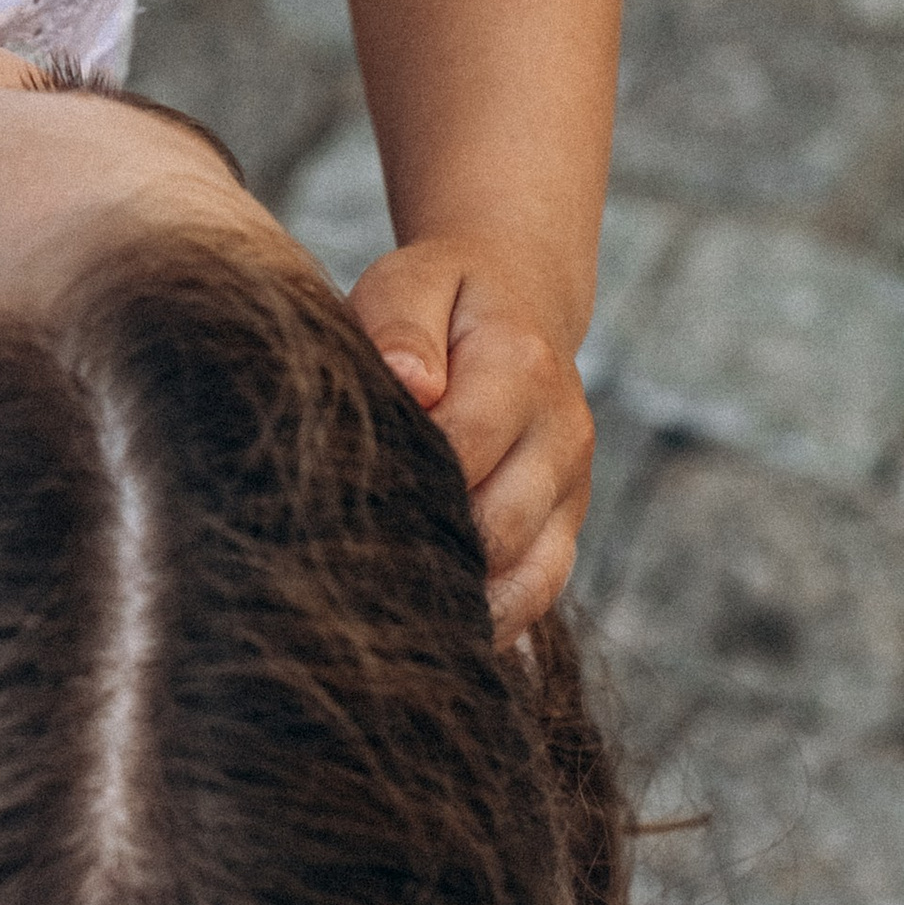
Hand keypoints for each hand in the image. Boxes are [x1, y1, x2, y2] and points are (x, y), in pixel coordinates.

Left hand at [347, 240, 592, 642]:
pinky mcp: (568, 521)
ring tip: (381, 604)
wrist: (516, 298)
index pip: (463, 448)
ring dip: (458, 594)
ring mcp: (573, 484)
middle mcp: (563, 432)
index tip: (332, 502)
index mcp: (522, 366)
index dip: (400, 482)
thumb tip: (411, 384)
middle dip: (424, 550)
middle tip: (341, 567)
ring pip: (525, 573)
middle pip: (498, 525)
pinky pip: (540, 591)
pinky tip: (435, 622)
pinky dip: (492, 617)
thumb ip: (401, 324)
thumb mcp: (410, 282)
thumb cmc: (440, 296)